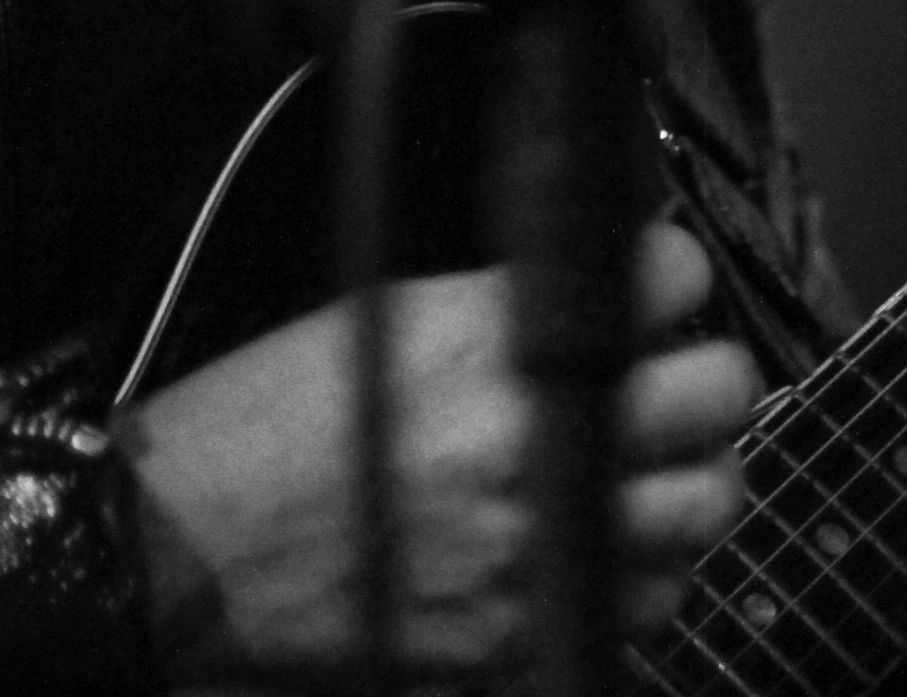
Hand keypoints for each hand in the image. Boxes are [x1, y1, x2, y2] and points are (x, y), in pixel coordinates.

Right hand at [115, 218, 757, 681]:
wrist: (192, 552)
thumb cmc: (266, 425)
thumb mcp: (388, 315)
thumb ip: (503, 306)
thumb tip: (589, 288)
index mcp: (489, 339)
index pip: (660, 277)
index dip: (671, 272)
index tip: (659, 283)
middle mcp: (530, 438)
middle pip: (715, 392)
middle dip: (706, 371)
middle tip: (674, 371)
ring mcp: (535, 545)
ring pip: (707, 505)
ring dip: (693, 475)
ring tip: (656, 464)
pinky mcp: (521, 634)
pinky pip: (651, 602)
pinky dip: (649, 572)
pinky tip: (608, 545)